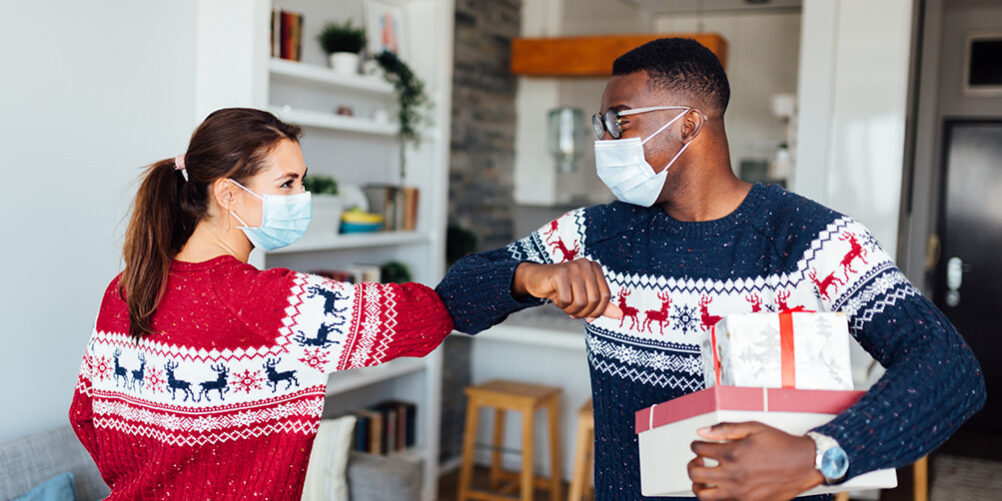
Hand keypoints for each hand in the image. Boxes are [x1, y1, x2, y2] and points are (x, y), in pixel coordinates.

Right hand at [513, 260, 622, 320]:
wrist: (537, 279)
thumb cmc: (563, 288)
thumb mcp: (584, 296)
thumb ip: (602, 304)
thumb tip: (620, 315)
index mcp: (595, 268)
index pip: (606, 296)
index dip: (598, 311)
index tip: (589, 317)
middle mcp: (586, 265)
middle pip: (594, 300)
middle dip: (583, 312)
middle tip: (573, 312)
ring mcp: (573, 267)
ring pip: (581, 302)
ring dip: (571, 310)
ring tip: (565, 304)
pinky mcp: (560, 273)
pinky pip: (566, 300)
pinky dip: (561, 305)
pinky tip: (556, 298)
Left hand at [687, 421, 823, 500]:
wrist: (804, 464)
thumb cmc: (781, 445)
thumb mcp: (753, 428)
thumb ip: (725, 429)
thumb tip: (702, 432)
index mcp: (732, 453)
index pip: (698, 449)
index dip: (696, 444)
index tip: (701, 445)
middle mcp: (732, 475)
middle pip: (695, 473)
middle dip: (693, 464)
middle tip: (700, 460)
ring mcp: (739, 492)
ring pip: (702, 494)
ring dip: (699, 484)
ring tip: (706, 476)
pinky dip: (715, 496)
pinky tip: (721, 486)